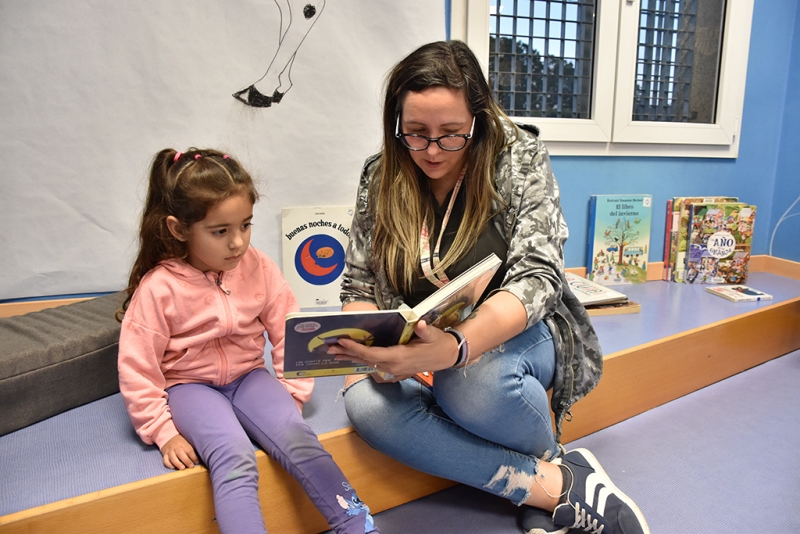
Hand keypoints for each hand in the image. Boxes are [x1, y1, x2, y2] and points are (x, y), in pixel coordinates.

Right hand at [161, 434, 199, 469]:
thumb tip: (199, 458)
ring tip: (182, 468)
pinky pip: (165, 460)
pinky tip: (173, 467)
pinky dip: (168, 464)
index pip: (189, 450)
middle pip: (181, 454)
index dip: (194, 457)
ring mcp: (169, 451)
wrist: (169, 436)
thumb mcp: (187, 442)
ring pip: (172, 457)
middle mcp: (176, 447)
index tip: (197, 462)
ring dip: (177, 463)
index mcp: (184, 443)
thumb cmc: (181, 441)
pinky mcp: (164, 454)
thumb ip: (192, 449)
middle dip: (186, 461)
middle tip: (191, 466)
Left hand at [329, 320, 458, 378]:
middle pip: (366, 360)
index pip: (371, 354)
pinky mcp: (397, 372)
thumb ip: (424, 330)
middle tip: (330, 348)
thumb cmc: (438, 344)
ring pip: (369, 365)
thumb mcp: (432, 334)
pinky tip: (356, 359)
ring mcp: (395, 371)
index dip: (355, 348)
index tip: (342, 341)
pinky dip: (364, 362)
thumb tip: (419, 324)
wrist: (447, 357)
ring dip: (353, 358)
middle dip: (348, 353)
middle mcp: (393, 366)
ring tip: (337, 354)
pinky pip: (376, 368)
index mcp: (399, 357)